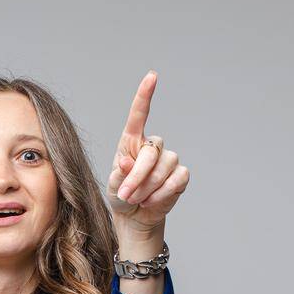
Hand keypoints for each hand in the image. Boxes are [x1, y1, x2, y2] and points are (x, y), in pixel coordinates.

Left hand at [106, 70, 189, 233]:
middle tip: (126, 194)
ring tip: (137, 199)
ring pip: (164, 168)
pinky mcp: (180, 176)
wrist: (135, 216)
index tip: (152, 76)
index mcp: (132, 142)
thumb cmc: (122, 196)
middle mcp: (152, 146)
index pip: (139, 115)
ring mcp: (168, 160)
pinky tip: (151, 201)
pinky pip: (176, 181)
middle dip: (137, 177)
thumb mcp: (114, 186)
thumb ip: (119, 174)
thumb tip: (127, 162)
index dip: (145, 95)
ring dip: (147, 188)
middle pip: (151, 152)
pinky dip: (161, 194)